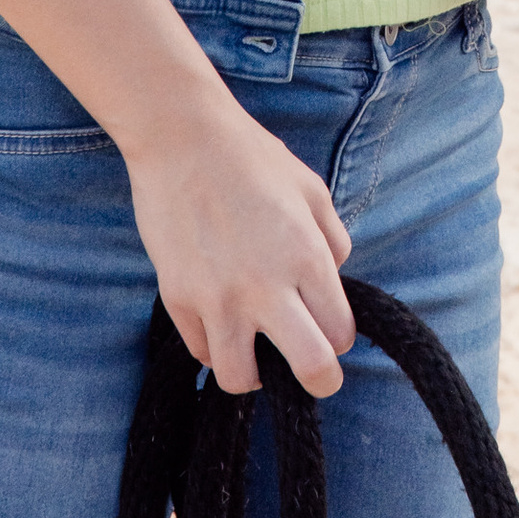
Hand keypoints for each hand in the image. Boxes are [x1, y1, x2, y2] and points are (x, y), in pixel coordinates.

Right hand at [126, 90, 355, 397]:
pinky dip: (214, 346)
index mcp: (307, 258)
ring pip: (241, 379)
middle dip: (320, 380)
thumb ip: (333, 241)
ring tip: (254, 350)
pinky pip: (201, 352)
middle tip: (311, 371)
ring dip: (254, 373)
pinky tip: (219, 320)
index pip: (341, 335)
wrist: (182, 138)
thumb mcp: (312, 189)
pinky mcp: (178, 299)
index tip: (328, 328)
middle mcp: (267, 287)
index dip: (338, 338)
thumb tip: (334, 281)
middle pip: (312, 369)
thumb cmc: (252, 159)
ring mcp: (218, 298)